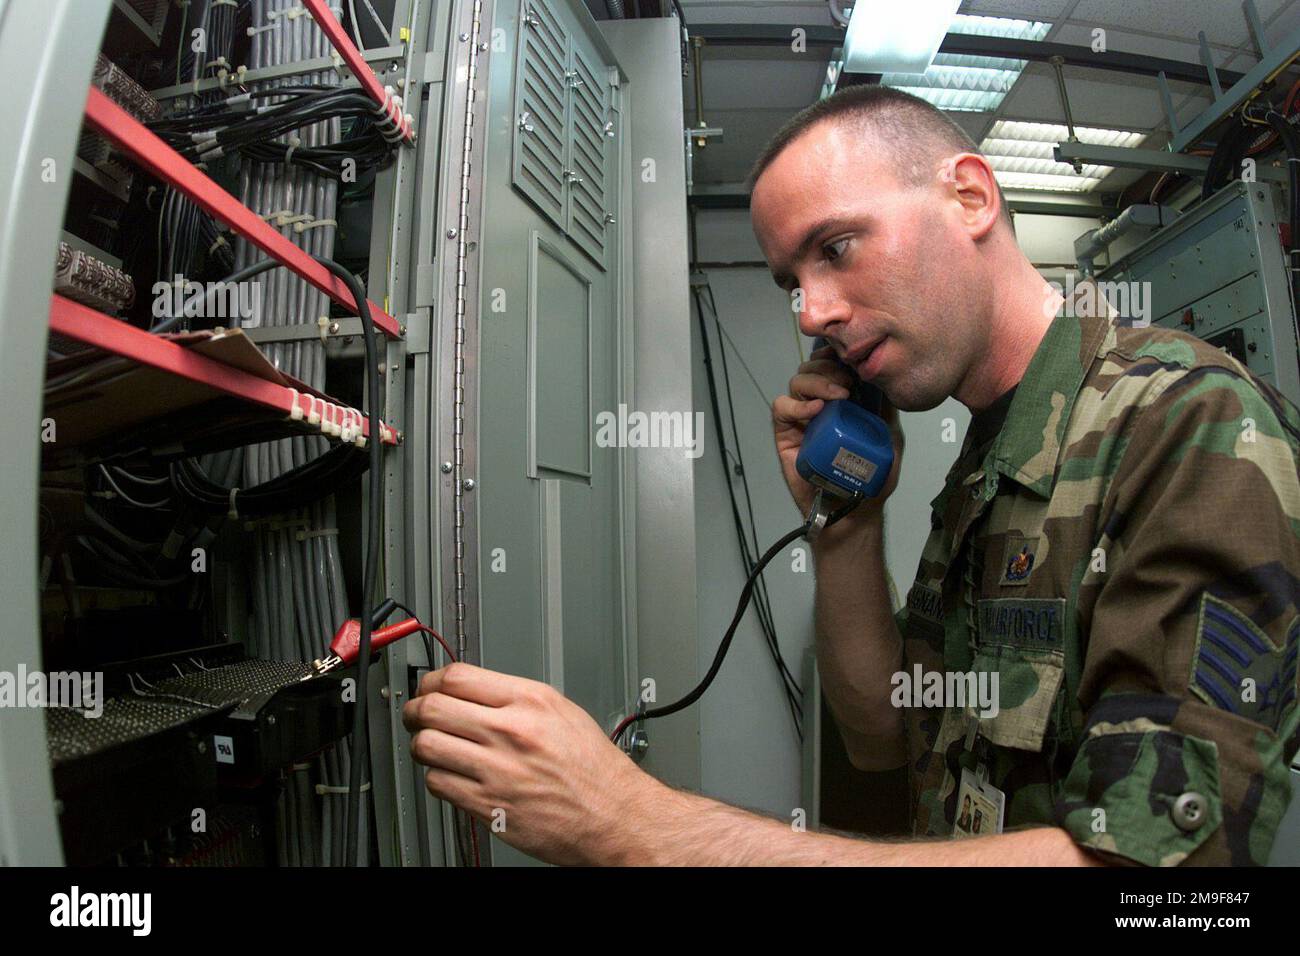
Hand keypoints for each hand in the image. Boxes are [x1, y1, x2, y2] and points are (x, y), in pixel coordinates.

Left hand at [402, 662, 652, 865]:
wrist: (614, 816)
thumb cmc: (595, 769)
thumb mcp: (562, 712)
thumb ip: (515, 698)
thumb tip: (474, 691)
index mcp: (530, 701)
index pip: (457, 676)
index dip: (431, 681)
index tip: (428, 687)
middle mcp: (511, 731)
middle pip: (433, 707)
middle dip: (416, 710)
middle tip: (416, 715)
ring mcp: (497, 769)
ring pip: (427, 745)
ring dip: (421, 744)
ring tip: (430, 746)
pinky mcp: (489, 805)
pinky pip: (438, 783)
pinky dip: (437, 777)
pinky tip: (450, 775)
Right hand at [771, 346, 904, 529]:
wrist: (853, 511)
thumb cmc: (871, 479)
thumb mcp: (890, 438)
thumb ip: (887, 410)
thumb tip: (888, 379)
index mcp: (842, 400)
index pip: (833, 365)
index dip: (837, 354)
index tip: (852, 359)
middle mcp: (820, 404)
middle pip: (812, 367)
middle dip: (829, 367)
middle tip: (848, 382)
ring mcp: (802, 418)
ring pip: (797, 381)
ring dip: (817, 382)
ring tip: (837, 396)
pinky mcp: (786, 434)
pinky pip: (782, 407)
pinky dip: (797, 405)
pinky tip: (816, 411)